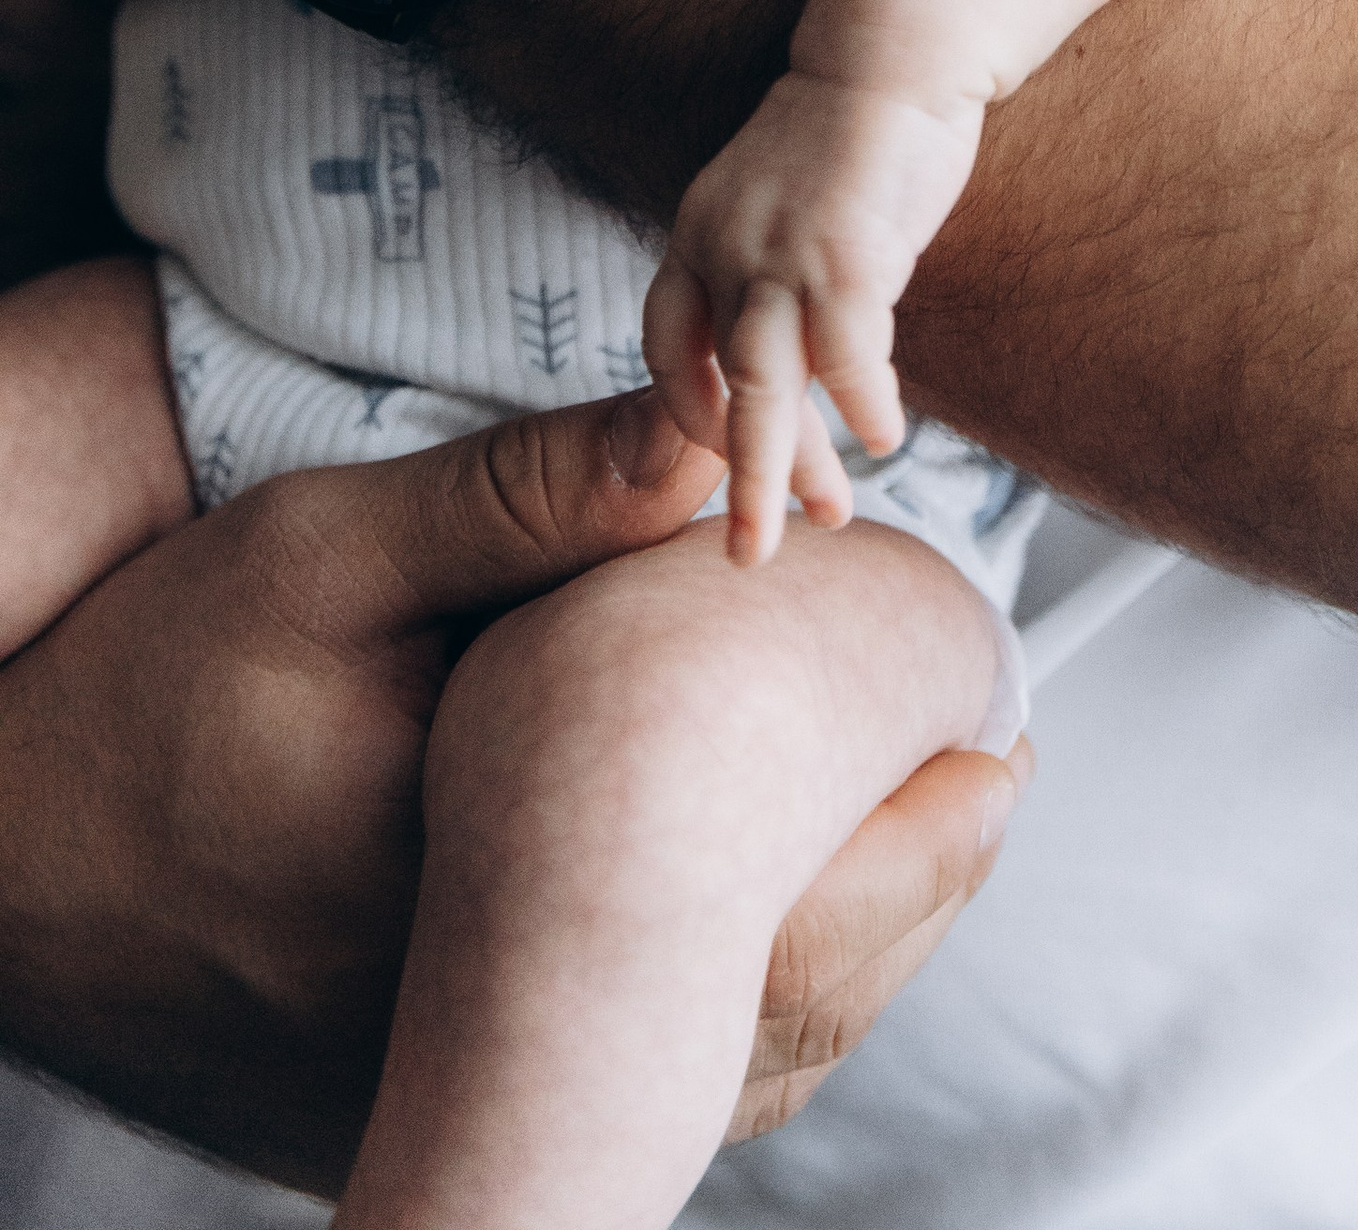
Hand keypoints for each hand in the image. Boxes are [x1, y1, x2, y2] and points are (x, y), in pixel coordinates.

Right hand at [0, 385, 1020, 1187]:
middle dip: (912, 887)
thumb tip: (716, 441)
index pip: (765, 877)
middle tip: (997, 775)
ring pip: (728, 1065)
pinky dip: (749, 1017)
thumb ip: (527, 500)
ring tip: (939, 833)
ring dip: (847, 955)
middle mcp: (488, 1035)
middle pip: (783, 998)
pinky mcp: (428, 1121)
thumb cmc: (153, 689)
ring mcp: (461, 1103)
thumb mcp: (328, 554)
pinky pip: (643, 1101)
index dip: (904, 800)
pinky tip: (799, 930)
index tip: (989, 720)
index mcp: (489, 893)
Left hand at [644, 71, 984, 559]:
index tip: (729, 461)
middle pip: (715, 386)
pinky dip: (863, 402)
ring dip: (786, 466)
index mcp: (699, 234)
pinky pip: (847, 351)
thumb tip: (793, 357)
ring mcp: (780, 247)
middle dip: (735, 476)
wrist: (895, 48)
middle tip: (748, 554)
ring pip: (765, 385)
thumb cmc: (858, 134)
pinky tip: (884, 437)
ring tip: (815, 526)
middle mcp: (721, 245)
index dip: (693, 415)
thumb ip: (771, 275)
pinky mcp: (846, 249)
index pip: (672, 349)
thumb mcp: (785, 204)